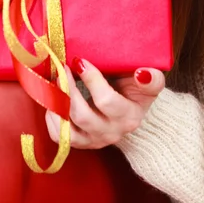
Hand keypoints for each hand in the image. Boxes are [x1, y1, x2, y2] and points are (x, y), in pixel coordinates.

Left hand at [45, 59, 164, 148]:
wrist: (132, 108)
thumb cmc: (137, 88)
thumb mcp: (150, 82)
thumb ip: (151, 79)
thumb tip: (143, 73)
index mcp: (130, 116)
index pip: (106, 101)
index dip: (91, 80)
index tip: (80, 60)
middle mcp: (112, 132)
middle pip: (83, 115)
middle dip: (69, 89)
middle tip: (63, 67)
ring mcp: (95, 139)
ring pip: (69, 130)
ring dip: (58, 104)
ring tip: (56, 82)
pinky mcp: (82, 142)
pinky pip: (60, 137)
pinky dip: (52, 120)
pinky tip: (53, 101)